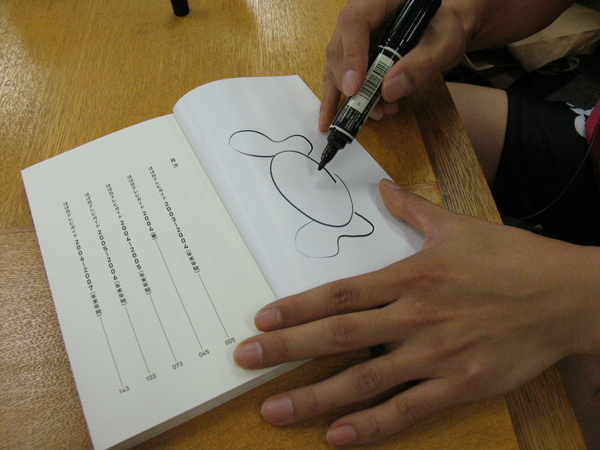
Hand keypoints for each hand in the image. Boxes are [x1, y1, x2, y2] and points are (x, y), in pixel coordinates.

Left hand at [235, 179, 599, 445]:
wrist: (565, 295)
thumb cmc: (510, 258)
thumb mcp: (458, 225)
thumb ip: (412, 209)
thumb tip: (384, 188)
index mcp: (410, 276)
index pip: (341, 294)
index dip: (298, 307)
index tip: (262, 319)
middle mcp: (415, 316)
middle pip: (339, 335)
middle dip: (287, 349)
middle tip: (245, 360)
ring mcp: (436, 354)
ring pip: (364, 379)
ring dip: (315, 397)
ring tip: (274, 410)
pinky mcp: (461, 384)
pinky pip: (408, 410)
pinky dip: (371, 426)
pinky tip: (337, 437)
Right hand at [319, 0, 467, 131]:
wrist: (440, 30)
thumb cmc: (441, 29)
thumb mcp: (443, 42)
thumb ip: (420, 63)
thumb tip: (388, 91)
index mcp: (376, 2)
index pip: (354, 24)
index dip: (351, 56)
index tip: (355, 88)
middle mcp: (358, 16)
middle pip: (339, 50)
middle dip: (352, 84)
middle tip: (372, 108)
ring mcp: (351, 38)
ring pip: (335, 67)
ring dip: (349, 96)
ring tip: (376, 113)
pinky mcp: (351, 58)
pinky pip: (336, 78)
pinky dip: (333, 101)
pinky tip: (328, 120)